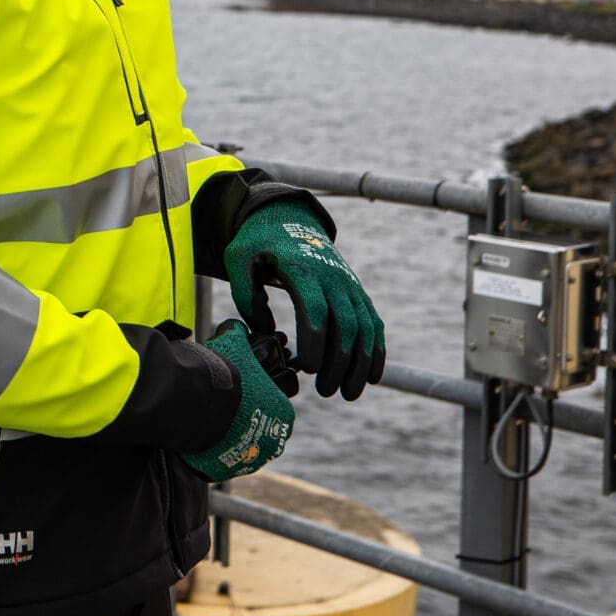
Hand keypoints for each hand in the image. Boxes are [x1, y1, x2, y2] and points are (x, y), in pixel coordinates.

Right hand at [179, 322, 295, 483]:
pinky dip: (212, 448)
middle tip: (222, 400)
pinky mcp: (228, 470)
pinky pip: (221, 458)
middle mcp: (274, 439)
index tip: (237, 385)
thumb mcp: (234, 346)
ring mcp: (251, 458)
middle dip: (244, 414)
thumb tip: (237, 325)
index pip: (274, 401)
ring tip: (208, 416)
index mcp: (284, 412)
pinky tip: (200, 432)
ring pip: (241, 442)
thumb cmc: (222, 373)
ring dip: (229, 433)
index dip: (254, 390)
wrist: (197, 401)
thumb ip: (239, 336)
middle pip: (259, 424)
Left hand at [225, 201, 385, 399]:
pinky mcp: (357, 293)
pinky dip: (376, 351)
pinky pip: (373, 324)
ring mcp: (349, 286)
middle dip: (339, 362)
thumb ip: (244, 292)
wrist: (289, 220)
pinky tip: (370, 378)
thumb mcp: (238, 258)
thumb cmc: (258, 244)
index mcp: (303, 270)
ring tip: (347, 395)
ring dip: (360, 364)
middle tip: (326, 392)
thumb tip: (264, 327)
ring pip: (365, 329)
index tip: (309, 369)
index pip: (315, 309)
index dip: (316, 341)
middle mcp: (333, 278)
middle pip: (345, 325)